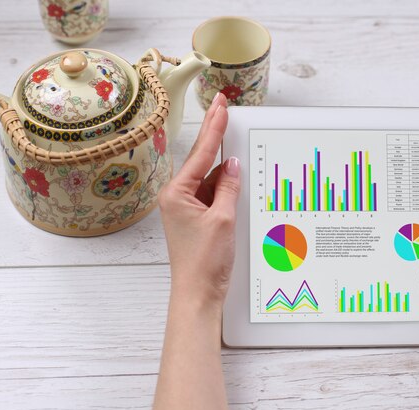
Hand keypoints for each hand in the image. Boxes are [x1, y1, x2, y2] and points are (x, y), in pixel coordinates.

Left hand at [158, 92, 239, 306]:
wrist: (198, 294)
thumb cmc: (204, 261)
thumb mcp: (223, 219)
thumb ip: (229, 187)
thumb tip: (233, 164)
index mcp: (177, 194)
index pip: (200, 154)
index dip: (214, 128)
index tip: (221, 106)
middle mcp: (178, 197)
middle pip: (202, 160)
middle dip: (213, 134)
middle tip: (221, 105)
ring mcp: (188, 208)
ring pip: (211, 179)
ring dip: (226, 168)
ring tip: (241, 147)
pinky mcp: (197, 219)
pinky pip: (214, 194)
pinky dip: (226, 187)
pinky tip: (239, 180)